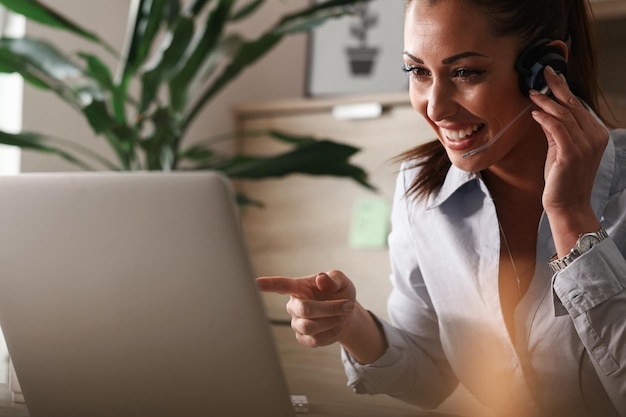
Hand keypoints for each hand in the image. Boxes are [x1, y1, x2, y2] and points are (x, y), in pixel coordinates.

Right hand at [256, 270, 356, 347]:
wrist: (346, 314)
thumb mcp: (341, 281)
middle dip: (329, 308)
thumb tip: (321, 279)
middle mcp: (294, 305)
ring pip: (309, 327)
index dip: (268, 284)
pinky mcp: (302, 338)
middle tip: (347, 305)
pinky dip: (331, 333)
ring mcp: (296, 323)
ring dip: (331, 321)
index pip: (281, 285)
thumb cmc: (339, 293)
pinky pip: (314, 340)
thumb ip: (333, 278)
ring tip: (343, 314)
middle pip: (304, 309)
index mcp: (299, 287)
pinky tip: (336, 325)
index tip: (255, 283)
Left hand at [529, 65, 607, 251]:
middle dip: (557, 87)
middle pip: (574, 105)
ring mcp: (585, 145)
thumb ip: (556, 132)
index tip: (552, 76)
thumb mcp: (560, 150)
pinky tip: (534, 113)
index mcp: (596, 135)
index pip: (579, 106)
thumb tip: (544, 113)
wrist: (567, 205)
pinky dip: (545, 118)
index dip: (564, 90)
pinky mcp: (571, 153)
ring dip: (547, 102)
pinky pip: (557, 128)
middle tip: (544, 72)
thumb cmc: (563, 179)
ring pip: (565, 114)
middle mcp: (594, 137)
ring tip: (532, 93)